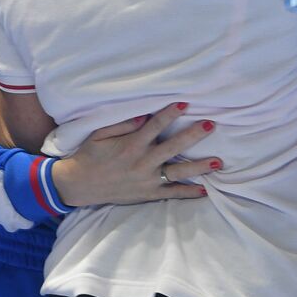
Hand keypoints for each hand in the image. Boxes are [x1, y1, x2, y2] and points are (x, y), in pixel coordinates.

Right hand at [50, 102, 218, 206]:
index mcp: (131, 145)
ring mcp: (147, 180)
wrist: (78, 185)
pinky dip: (188, 192)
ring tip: (218, 161)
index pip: (155, 126)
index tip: (185, 102)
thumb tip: (145, 115)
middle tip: (211, 125)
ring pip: (178, 172)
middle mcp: (142, 162)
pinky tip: (204, 190)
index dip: (170, 113)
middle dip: (193, 136)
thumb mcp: (100, 134)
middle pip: (173, 147)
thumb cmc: (90, 155)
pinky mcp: (147, 194)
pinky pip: (171, 194)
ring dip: (199, 166)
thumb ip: (123, 124)